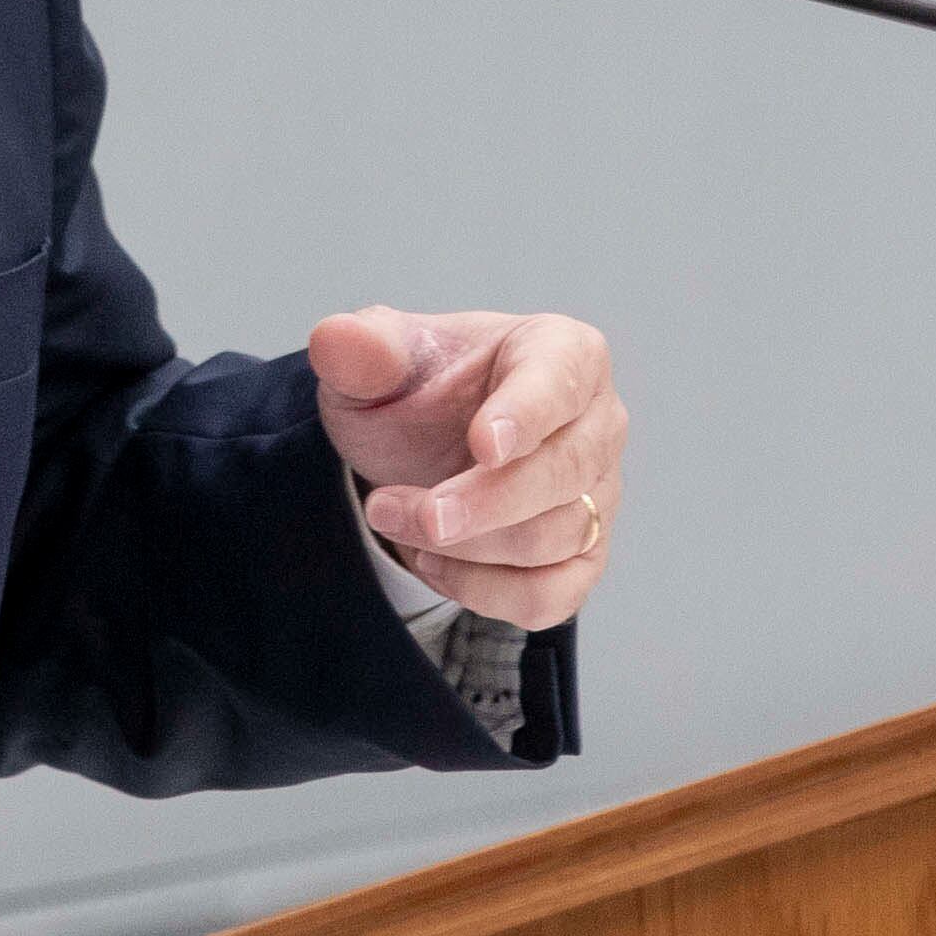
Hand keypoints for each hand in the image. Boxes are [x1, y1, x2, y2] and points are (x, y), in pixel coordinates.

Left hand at [307, 307, 624, 630]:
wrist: (419, 452)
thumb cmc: (418, 394)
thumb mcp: (380, 363)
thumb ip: (363, 348)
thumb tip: (335, 339)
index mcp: (564, 351)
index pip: (561, 382)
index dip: (525, 416)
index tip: (483, 445)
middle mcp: (599, 423)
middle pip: (563, 474)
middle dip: (476, 503)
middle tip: (389, 508)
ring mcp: (600, 495)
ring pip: (553, 539)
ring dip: (461, 546)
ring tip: (391, 518)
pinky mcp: (583, 558)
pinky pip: (549, 596)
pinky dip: (484, 592)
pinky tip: (432, 563)